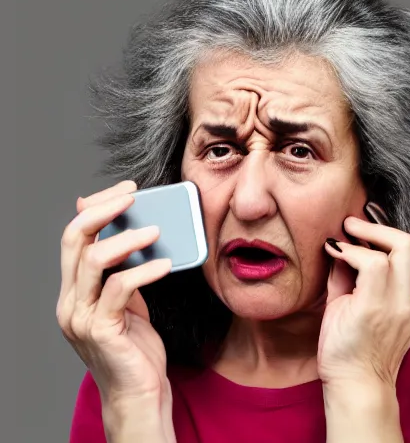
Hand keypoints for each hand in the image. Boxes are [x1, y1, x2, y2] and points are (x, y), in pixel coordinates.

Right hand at [56, 180, 172, 408]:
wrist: (138, 391)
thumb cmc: (134, 344)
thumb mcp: (126, 299)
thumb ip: (120, 270)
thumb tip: (129, 231)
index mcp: (74, 289)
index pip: (74, 235)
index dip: (96, 207)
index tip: (126, 191)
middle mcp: (70, 300)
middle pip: (74, 238)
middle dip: (104, 210)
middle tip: (134, 196)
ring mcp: (81, 316)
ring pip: (93, 259)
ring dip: (127, 238)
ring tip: (155, 231)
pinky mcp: (102, 330)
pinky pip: (120, 287)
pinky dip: (145, 269)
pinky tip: (166, 264)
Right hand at [317, 208, 409, 387]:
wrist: (361, 385)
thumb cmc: (339, 353)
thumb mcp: (332, 311)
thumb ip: (339, 275)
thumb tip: (338, 249)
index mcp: (375, 307)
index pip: (373, 258)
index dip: (349, 246)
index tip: (333, 246)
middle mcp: (402, 305)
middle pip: (405, 245)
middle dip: (376, 229)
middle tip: (352, 225)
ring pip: (406, 257)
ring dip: (381, 243)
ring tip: (357, 240)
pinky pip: (403, 275)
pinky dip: (385, 263)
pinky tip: (366, 266)